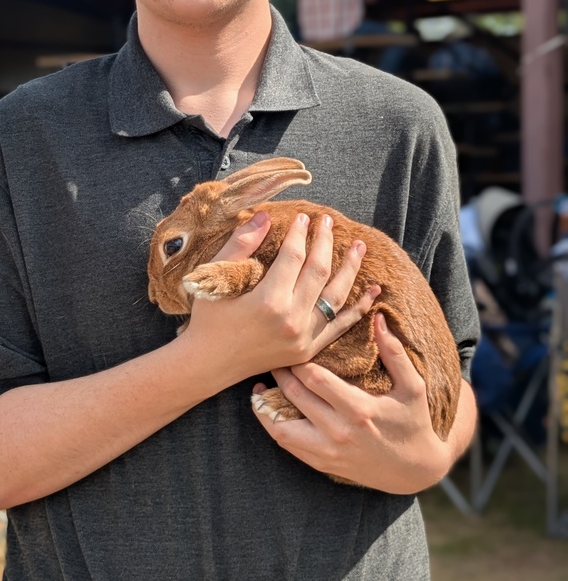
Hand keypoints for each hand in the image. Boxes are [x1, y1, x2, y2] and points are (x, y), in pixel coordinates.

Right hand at [181, 210, 375, 387]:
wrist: (208, 364)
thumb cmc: (208, 319)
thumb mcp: (214, 278)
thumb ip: (241, 244)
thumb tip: (264, 216)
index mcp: (268, 301)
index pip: (293, 256)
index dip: (299, 233)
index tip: (302, 217)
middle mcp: (292, 320)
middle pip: (319, 271)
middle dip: (325, 242)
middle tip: (328, 220)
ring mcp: (304, 338)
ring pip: (336, 296)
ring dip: (351, 269)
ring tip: (359, 246)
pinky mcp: (309, 350)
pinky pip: (340, 325)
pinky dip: (358, 307)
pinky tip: (372, 291)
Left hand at [253, 312, 454, 493]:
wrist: (415, 472)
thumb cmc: (413, 423)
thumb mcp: (413, 387)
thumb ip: (394, 352)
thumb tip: (378, 317)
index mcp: (359, 409)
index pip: (315, 379)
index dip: (299, 360)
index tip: (293, 344)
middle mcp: (339, 432)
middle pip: (294, 396)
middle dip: (280, 373)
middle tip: (273, 356)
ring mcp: (327, 452)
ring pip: (280, 427)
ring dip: (265, 405)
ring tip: (261, 385)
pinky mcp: (321, 464)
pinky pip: (286, 444)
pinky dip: (273, 424)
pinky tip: (270, 407)